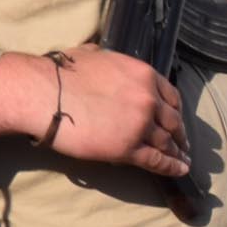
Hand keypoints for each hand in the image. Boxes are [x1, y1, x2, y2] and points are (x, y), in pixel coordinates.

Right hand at [0, 45, 186, 179]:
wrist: (43, 94)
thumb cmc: (59, 74)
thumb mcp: (91, 55)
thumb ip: (105, 59)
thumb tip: (98, 56)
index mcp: (142, 75)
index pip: (171, 96)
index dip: (176, 111)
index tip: (176, 119)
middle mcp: (148, 99)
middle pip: (173, 121)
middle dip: (180, 134)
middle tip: (183, 144)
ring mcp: (140, 125)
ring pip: (167, 142)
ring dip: (177, 153)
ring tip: (182, 160)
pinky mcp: (128, 148)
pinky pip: (157, 160)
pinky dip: (171, 167)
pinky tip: (178, 170)